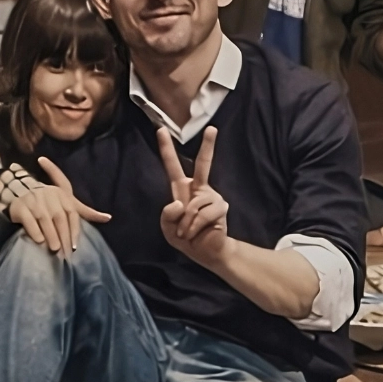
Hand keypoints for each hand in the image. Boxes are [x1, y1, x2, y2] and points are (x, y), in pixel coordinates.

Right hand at [10, 158, 112, 255]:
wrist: (20, 192)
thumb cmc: (50, 201)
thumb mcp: (68, 203)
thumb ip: (87, 212)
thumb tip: (108, 218)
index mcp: (63, 194)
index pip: (72, 214)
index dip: (74, 230)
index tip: (75, 247)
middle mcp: (49, 195)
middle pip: (59, 217)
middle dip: (63, 235)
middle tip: (64, 252)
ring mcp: (34, 199)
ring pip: (44, 219)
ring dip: (50, 235)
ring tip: (54, 249)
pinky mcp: (20, 206)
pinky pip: (29, 220)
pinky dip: (34, 231)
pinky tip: (39, 241)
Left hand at [157, 126, 231, 266]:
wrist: (206, 252)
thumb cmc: (186, 237)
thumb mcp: (168, 228)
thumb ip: (167, 215)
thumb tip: (180, 203)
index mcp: (182, 189)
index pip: (172, 166)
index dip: (165, 149)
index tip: (161, 130)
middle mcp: (198, 189)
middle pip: (203, 164)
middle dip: (208, 146)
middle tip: (212, 128)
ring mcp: (212, 196)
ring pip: (194, 204)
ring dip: (186, 223)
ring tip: (187, 232)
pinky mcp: (221, 207)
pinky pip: (203, 214)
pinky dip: (195, 227)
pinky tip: (196, 233)